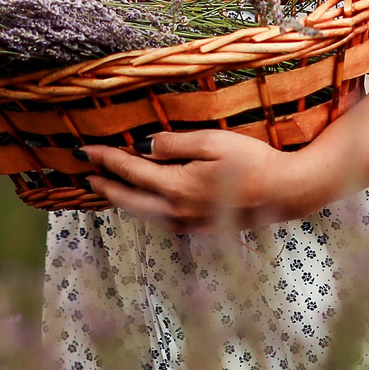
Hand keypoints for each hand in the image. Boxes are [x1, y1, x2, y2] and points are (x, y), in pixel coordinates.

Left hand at [81, 131, 332, 233]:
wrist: (285, 193)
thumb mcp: (213, 142)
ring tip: (103, 187)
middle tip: (83, 174)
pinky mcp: (197, 227)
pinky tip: (139, 201)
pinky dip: (140, 208)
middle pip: (128, 198)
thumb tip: (144, 146)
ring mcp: (186, 223)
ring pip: (141, 212)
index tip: (84, 150)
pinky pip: (158, 218)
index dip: (105, 159)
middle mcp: (176, 210)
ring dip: (119, 198)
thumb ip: (175, 145)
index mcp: (177, 187)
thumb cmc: (253, 161)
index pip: (130, 171)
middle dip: (103, 184)